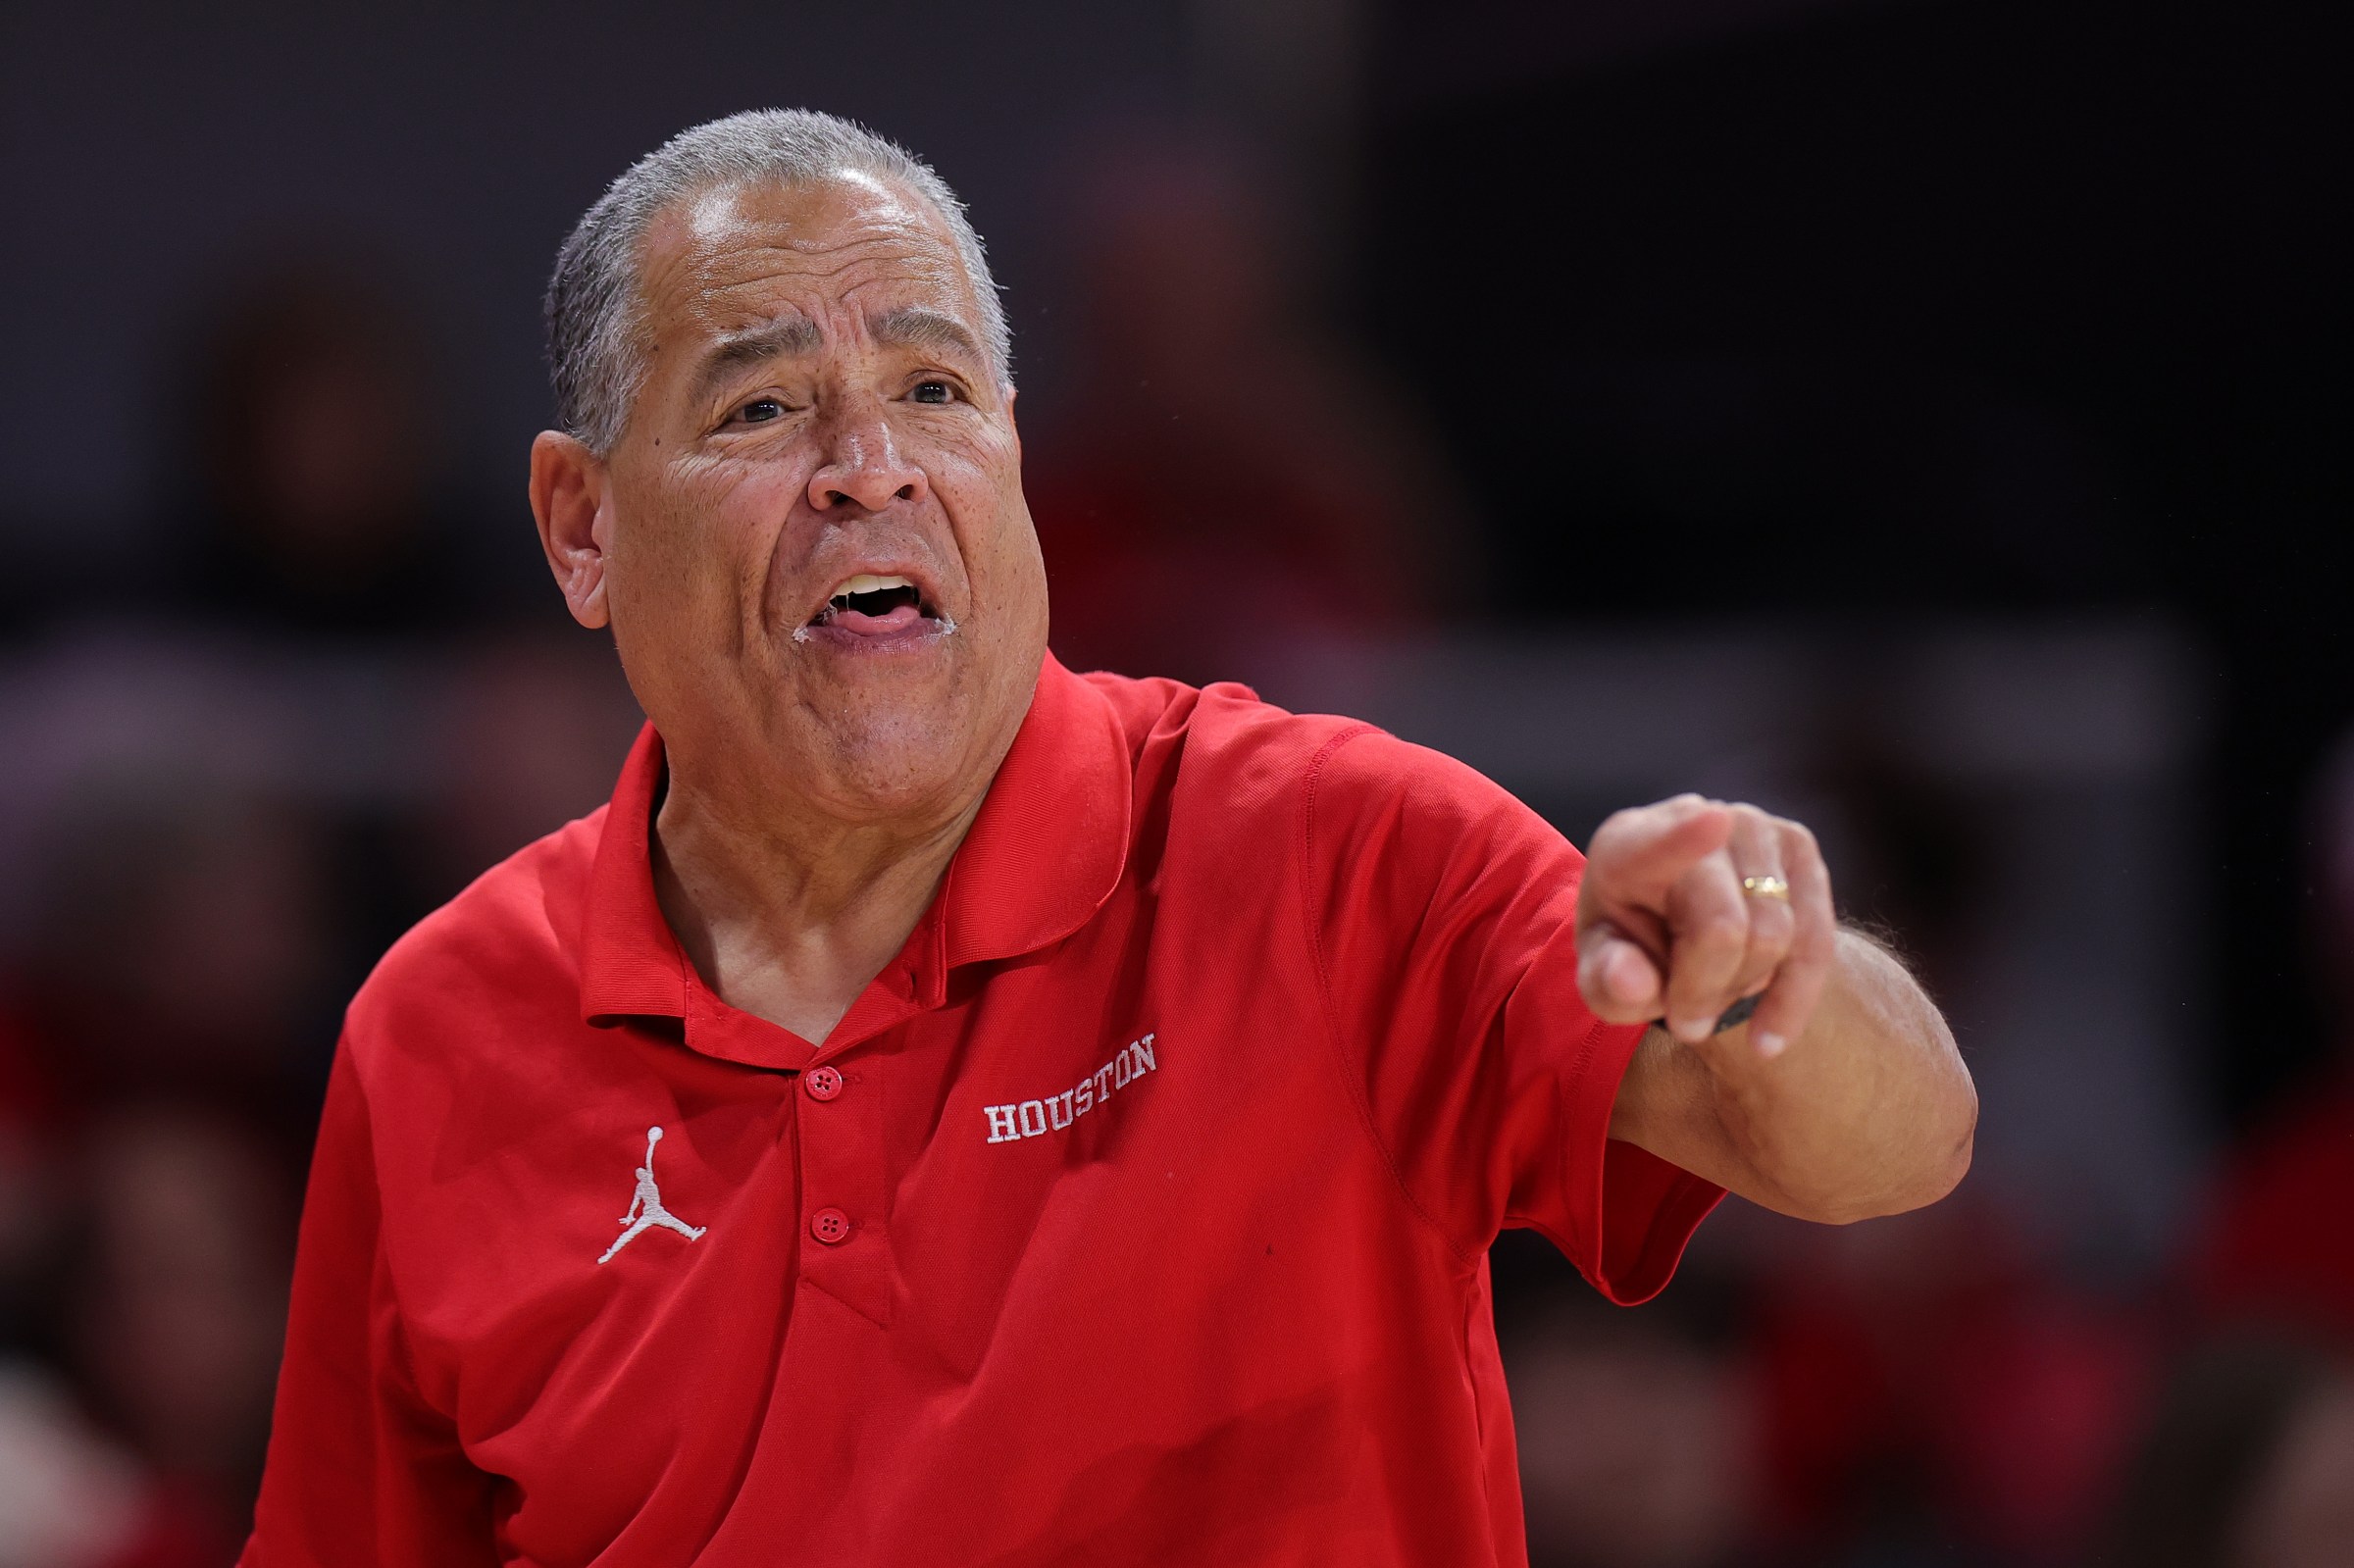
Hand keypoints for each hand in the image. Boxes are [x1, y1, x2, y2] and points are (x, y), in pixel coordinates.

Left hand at [1575, 794, 1836, 1056]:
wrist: (1674, 928)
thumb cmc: (1631, 951)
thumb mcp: (1603, 977)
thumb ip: (1608, 981)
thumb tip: (1631, 979)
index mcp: (1627, 846)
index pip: (1659, 845)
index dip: (1685, 837)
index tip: (1712, 821)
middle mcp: (1693, 816)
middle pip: (1724, 928)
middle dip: (1705, 992)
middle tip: (1683, 1018)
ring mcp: (1754, 827)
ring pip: (1775, 937)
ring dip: (1742, 989)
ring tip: (1711, 993)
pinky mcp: (1798, 848)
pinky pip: (1815, 941)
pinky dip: (1793, 999)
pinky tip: (1767, 1037)